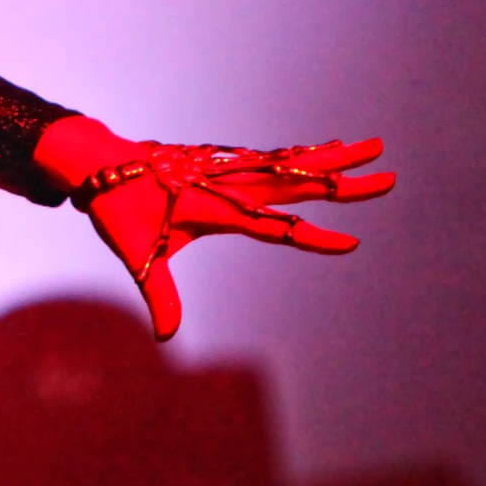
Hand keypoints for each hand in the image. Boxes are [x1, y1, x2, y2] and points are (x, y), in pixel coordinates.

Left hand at [37, 118, 393, 339]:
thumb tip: (165, 338)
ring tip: (371, 147)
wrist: (97, 164)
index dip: (311, 238)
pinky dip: (303, 155)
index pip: (272, 226)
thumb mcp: (136, 255)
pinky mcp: (223, 163)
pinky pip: (272, 158)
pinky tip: (327, 150)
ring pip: (290, 164)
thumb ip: (159, 294)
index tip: (352, 243)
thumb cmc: (117, 211)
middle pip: (296, 184)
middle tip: (388, 175)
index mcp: (213, 206)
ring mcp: (228, 169)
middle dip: (343, 182)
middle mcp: (228, 183)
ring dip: (331, 158)